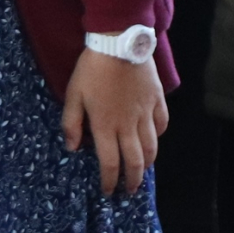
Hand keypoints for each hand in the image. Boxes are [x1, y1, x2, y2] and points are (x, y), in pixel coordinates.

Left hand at [61, 47, 167, 196]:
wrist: (118, 42)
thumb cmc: (92, 68)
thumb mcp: (73, 94)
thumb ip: (71, 122)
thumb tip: (72, 148)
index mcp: (105, 125)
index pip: (110, 163)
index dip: (109, 180)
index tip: (108, 190)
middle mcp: (128, 125)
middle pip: (135, 161)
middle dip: (133, 180)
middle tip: (130, 190)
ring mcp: (146, 113)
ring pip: (152, 147)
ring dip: (148, 163)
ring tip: (143, 170)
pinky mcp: (157, 100)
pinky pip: (162, 124)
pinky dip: (159, 136)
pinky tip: (154, 138)